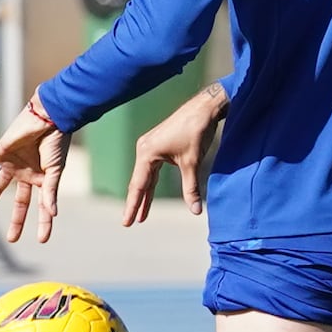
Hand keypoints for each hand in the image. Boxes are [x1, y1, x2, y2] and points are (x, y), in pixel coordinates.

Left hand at [0, 113, 73, 245]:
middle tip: (12, 239)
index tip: (42, 240)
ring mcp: (12, 164)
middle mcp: (26, 174)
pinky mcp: (0, 151)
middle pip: (19, 202)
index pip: (41, 207)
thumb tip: (53, 214)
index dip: (43, 223)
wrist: (50, 117)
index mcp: (42, 179)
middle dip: (16, 220)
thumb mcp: (55, 171)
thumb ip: (51, 192)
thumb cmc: (56, 142)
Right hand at [122, 84, 226, 225]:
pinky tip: (150, 194)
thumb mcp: (192, 163)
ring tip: (141, 216)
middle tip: (129, 223)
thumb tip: (196, 211)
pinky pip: (152, 169)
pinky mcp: (158, 144)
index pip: (138, 186)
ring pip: (145, 176)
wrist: (204, 108)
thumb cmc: (196, 131)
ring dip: (145, 195)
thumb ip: (191, 188)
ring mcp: (150, 146)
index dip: (133, 206)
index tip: (126, 223)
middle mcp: (144, 149)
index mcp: (146, 153)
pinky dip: (152, 183)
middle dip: (136, 203)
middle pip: (138, 182)